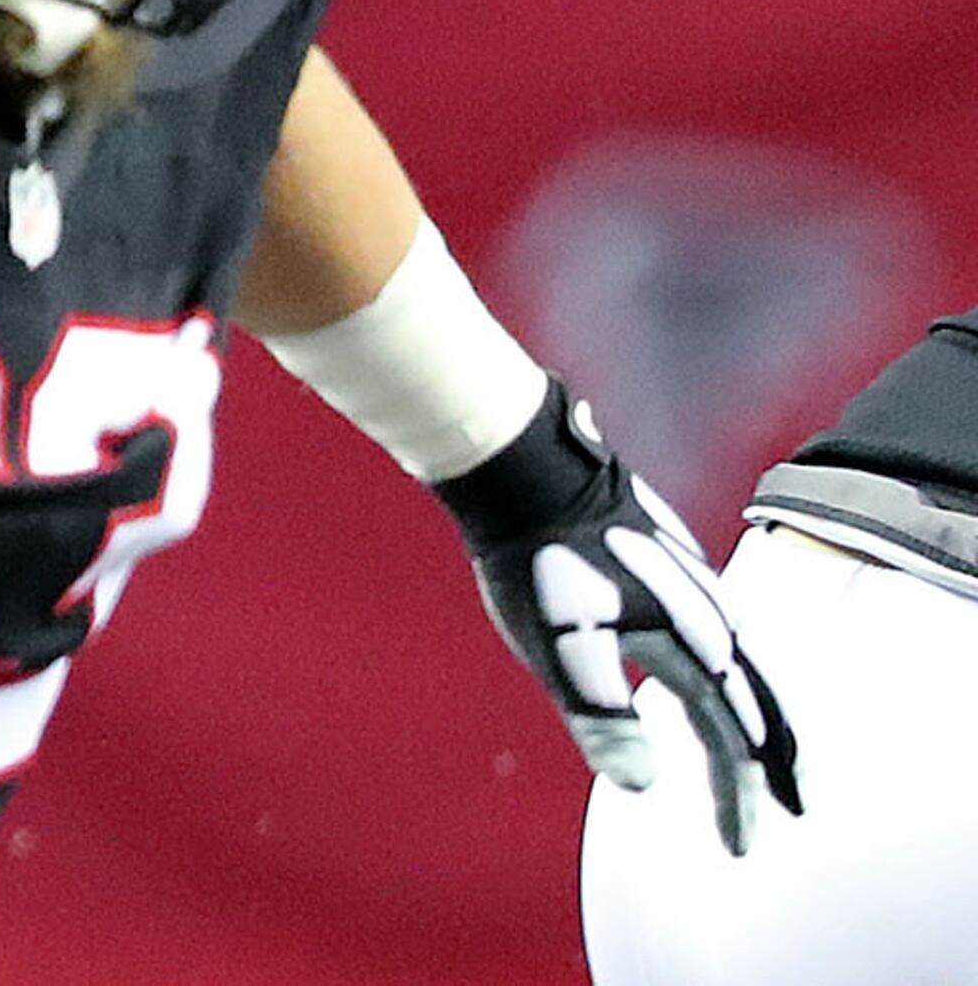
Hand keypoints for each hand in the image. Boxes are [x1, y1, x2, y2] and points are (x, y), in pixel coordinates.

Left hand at [443, 385, 803, 855]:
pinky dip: (729, 668)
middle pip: (757, 701)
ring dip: (757, 713)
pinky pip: (717, 630)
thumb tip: (640, 784)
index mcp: (690, 643)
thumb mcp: (561, 646)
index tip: (738, 846)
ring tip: (762, 748)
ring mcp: (691, 582)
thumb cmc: (537, 560)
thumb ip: (601, 714)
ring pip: (742, 662)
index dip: (734, 795)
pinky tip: (709, 669)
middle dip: (772, 761)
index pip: (728, 737)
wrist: (522, 467)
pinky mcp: (667, 559)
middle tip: (792, 807)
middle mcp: (707, 613)